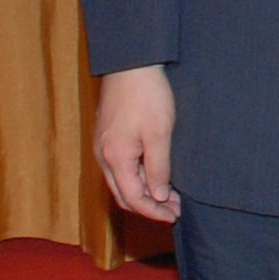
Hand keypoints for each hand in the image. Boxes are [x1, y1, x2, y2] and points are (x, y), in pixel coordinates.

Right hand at [94, 66, 180, 221]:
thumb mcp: (160, 134)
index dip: (154, 212)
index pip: (133, 199)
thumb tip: (159, 196)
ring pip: (121, 182)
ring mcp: (103, 146)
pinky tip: (156, 174)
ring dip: (144, 192)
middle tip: (175, 209)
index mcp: (115, 158)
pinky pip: (119, 168)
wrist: (130, 63)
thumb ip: (158, 169)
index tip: (175, 216)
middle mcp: (103, 156)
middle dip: (150, 205)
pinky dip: (137, 178)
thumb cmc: (146, 96)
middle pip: (124, 195)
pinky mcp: (107, 137)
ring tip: (170, 194)